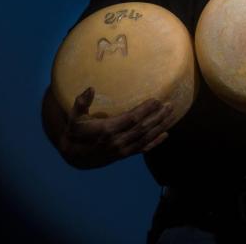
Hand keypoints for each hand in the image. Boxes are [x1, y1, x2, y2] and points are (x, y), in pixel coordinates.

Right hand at [59, 87, 173, 168]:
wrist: (73, 157)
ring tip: (172, 114)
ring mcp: (122, 150)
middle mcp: (117, 142)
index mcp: (107, 130)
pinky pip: (142, 149)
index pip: (131, 119)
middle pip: (143, 128)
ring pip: (145, 138)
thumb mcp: (74, 117)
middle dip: (157, 116)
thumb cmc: (75, 132)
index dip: (145, 110)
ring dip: (160, 126)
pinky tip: (166, 135)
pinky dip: (155, 142)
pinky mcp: (124, 156)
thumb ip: (81, 103)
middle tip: (170, 104)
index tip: (156, 100)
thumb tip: (89, 89)